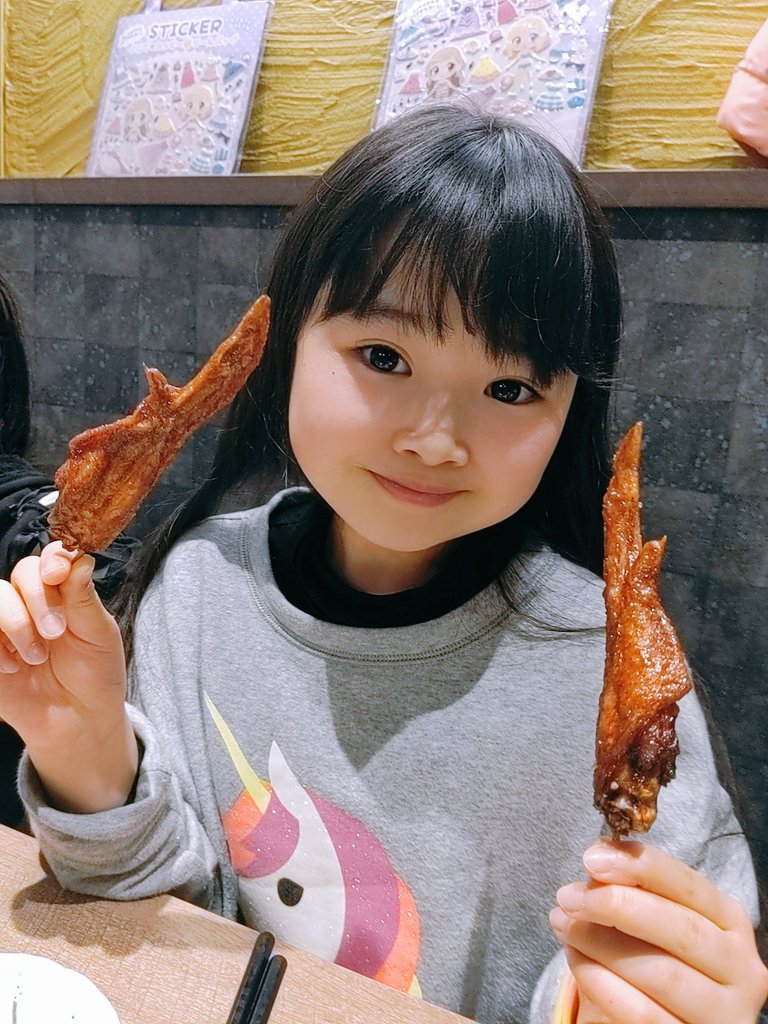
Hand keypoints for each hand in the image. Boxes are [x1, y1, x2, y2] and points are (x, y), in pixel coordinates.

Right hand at [0, 542, 137, 811]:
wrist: (78, 720)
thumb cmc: (95, 674)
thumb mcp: (99, 635)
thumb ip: (83, 597)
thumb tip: (80, 558)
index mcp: (65, 591)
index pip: (52, 558)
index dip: (52, 559)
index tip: (58, 574)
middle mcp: (33, 601)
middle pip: (22, 572)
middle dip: (38, 599)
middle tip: (56, 632)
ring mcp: (7, 624)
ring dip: (15, 623)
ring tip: (36, 657)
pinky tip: (13, 668)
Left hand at [549, 839, 767, 1023]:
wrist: (669, 1012)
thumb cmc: (659, 950)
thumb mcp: (658, 916)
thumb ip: (637, 889)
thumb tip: (600, 857)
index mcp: (730, 920)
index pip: (689, 885)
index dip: (641, 867)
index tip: (592, 858)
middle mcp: (739, 966)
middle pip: (680, 929)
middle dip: (618, 906)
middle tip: (568, 896)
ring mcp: (724, 1011)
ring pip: (662, 973)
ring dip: (601, 944)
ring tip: (564, 925)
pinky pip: (643, 1013)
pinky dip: (602, 983)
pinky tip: (576, 959)